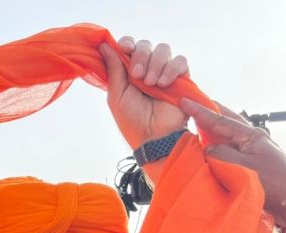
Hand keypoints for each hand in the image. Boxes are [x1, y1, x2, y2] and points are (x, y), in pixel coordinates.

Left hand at [99, 38, 188, 183]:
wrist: (154, 137)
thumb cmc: (132, 120)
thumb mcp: (117, 95)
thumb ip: (113, 69)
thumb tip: (103, 45)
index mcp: (130, 72)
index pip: (130, 46)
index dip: (127, 43)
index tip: (124, 48)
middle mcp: (147, 69)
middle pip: (146, 45)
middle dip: (141, 56)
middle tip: (137, 76)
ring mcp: (165, 73)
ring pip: (163, 50)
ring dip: (155, 63)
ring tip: (151, 84)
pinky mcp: (182, 79)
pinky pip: (180, 61)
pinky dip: (171, 68)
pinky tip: (164, 84)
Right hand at [179, 98, 285, 228]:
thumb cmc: (274, 183)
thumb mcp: (241, 166)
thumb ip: (220, 153)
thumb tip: (207, 148)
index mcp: (250, 135)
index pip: (219, 119)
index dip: (200, 110)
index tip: (184, 100)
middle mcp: (253, 139)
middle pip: (226, 121)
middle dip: (209, 113)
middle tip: (192, 106)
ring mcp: (255, 151)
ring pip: (229, 135)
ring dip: (214, 130)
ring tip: (198, 126)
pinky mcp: (255, 164)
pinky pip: (232, 150)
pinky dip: (220, 146)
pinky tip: (213, 151)